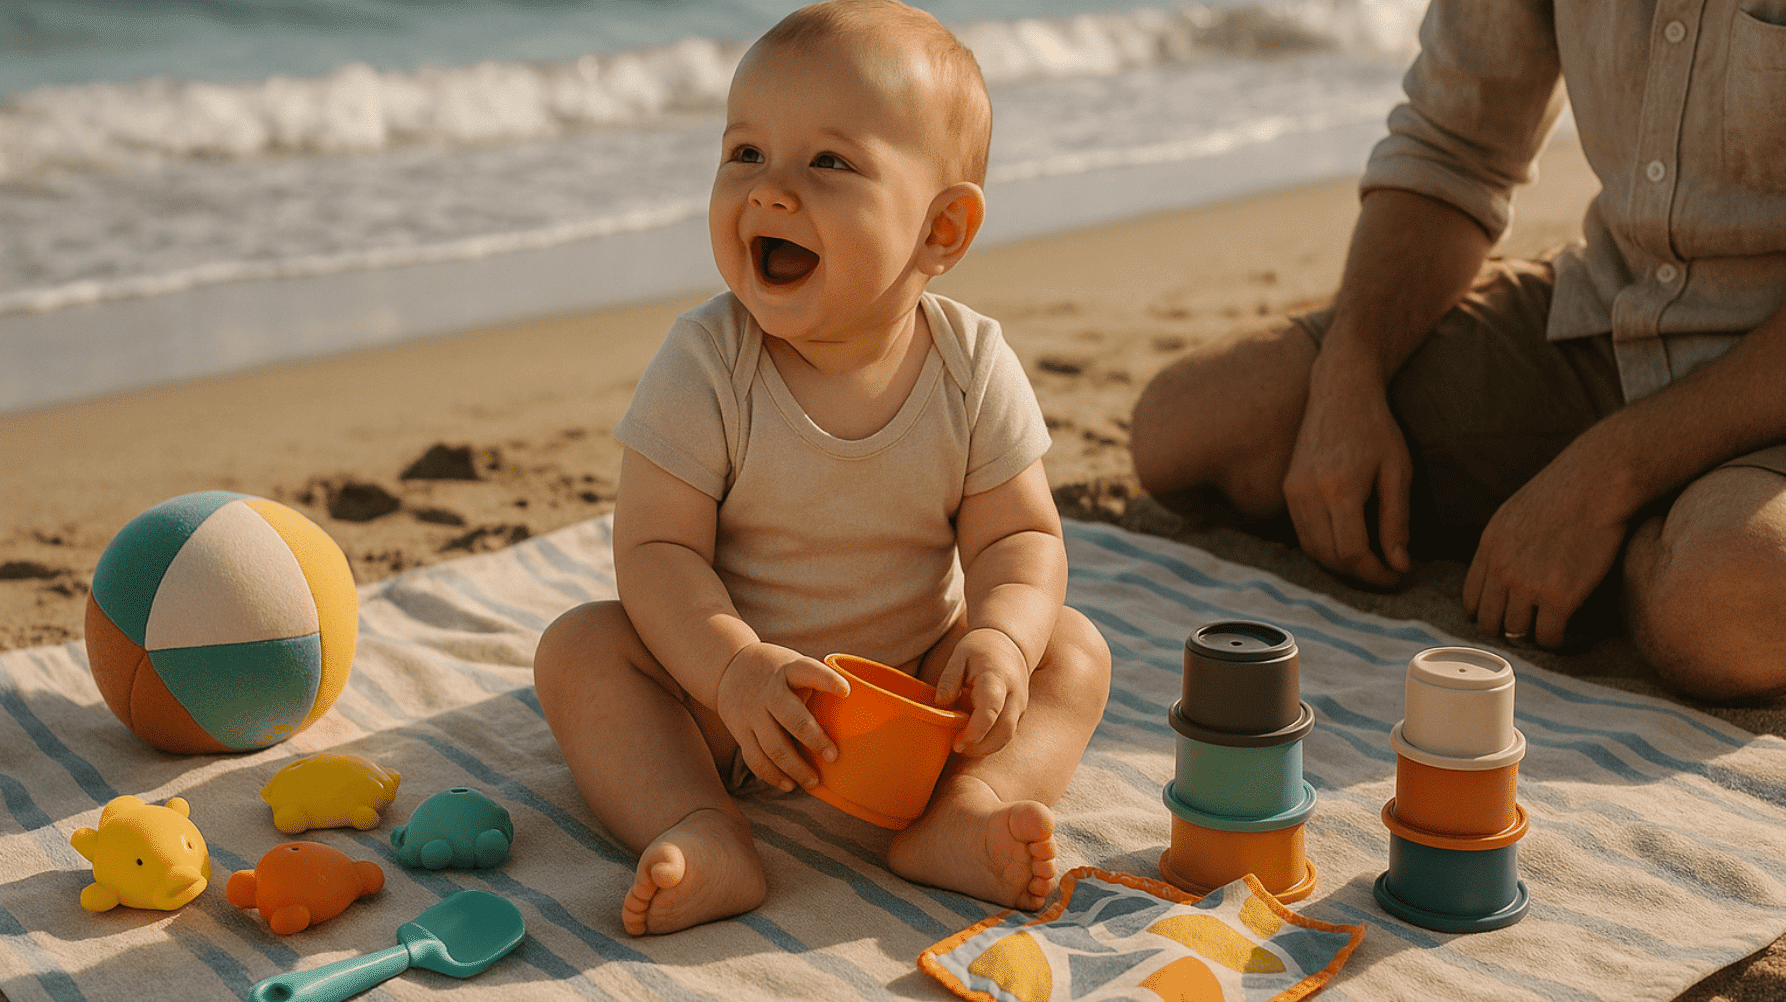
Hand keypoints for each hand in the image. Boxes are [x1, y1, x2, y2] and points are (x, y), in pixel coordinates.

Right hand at [715, 643, 850, 791]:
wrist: (729, 667)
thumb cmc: (778, 672)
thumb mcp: (794, 665)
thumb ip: (817, 684)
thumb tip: (856, 714)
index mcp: (788, 670)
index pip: (808, 671)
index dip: (827, 680)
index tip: (846, 691)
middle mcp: (769, 691)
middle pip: (791, 717)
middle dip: (814, 739)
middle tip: (834, 757)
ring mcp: (751, 712)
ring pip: (773, 746)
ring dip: (795, 767)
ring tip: (814, 782)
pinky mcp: (739, 731)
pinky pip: (755, 758)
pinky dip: (772, 775)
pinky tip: (789, 784)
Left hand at [933, 628, 1030, 756]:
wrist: (1010, 642)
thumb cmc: (980, 648)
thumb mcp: (959, 656)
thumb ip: (949, 680)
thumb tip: (942, 705)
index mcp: (996, 679)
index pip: (990, 711)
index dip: (975, 732)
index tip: (957, 742)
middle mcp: (1014, 695)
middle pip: (1004, 731)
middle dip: (981, 747)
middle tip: (957, 747)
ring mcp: (1020, 705)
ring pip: (1007, 736)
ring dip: (986, 748)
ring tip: (963, 745)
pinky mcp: (1019, 712)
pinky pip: (1007, 733)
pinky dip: (991, 741)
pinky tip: (974, 738)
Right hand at [1281, 355, 1412, 587]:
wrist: (1339, 392)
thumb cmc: (1376, 428)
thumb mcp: (1398, 472)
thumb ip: (1396, 521)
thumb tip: (1398, 565)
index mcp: (1340, 489)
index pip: (1353, 553)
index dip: (1376, 574)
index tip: (1399, 576)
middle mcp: (1308, 494)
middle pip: (1329, 557)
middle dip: (1360, 575)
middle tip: (1388, 574)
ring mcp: (1292, 492)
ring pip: (1312, 550)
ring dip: (1340, 565)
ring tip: (1371, 563)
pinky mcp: (1287, 489)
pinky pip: (1303, 533)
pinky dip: (1325, 548)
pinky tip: (1349, 543)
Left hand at [1463, 448, 1627, 648]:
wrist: (1597, 484)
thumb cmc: (1565, 493)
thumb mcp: (1515, 515)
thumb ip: (1503, 545)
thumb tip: (1503, 571)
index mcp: (1488, 548)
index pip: (1471, 600)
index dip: (1488, 614)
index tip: (1504, 618)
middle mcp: (1501, 570)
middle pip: (1489, 623)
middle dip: (1507, 630)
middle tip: (1528, 630)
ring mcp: (1528, 585)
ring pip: (1516, 633)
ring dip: (1533, 637)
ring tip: (1550, 632)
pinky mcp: (1559, 598)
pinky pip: (1549, 637)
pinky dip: (1559, 642)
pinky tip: (1571, 635)